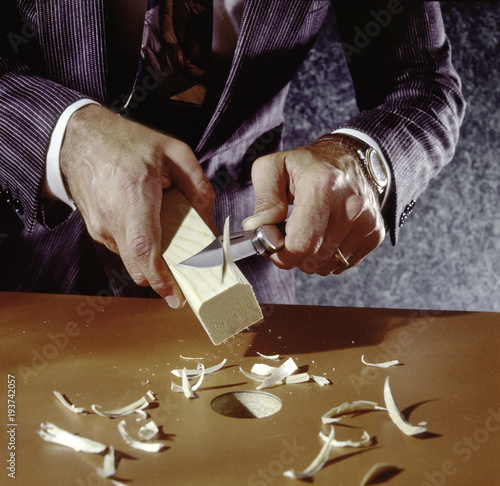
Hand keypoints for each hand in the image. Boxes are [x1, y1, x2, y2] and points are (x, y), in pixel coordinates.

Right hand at [60, 104, 214, 305]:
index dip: (160, 277)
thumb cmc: (127, 143)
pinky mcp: (96, 231)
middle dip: (162, 279)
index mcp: (133, 192)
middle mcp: (112, 215)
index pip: (145, 247)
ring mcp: (100, 226)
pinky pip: (123, 250)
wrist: (80, 140)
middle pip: (138, 265)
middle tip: (183, 283)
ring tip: (170, 242)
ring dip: (153, 261)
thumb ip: (199, 189)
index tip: (175, 296)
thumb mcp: (175, 153)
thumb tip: (210, 226)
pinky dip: (141, 250)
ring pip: (132, 261)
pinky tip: (151, 231)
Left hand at [242, 135, 385, 274]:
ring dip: (312, 256)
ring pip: (328, 265)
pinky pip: (342, 264)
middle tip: (291, 232)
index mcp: (322, 185)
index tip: (275, 246)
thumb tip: (259, 228)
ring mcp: (366, 220)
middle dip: (295, 254)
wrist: (346, 158)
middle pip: (314, 259)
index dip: (283, 254)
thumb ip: (264, 201)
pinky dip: (329, 256)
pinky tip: (326, 234)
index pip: (302, 243)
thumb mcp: (273, 169)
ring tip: (310, 230)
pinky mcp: (375, 232)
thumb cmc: (306, 165)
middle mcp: (350, 204)